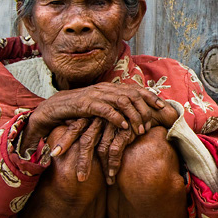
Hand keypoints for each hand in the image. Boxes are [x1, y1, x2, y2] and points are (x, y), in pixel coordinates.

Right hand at [22, 82, 175, 153]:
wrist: (54, 109)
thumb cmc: (79, 111)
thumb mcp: (101, 108)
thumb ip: (116, 108)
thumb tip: (134, 115)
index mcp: (111, 88)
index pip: (136, 89)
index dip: (151, 97)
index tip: (164, 108)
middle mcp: (105, 89)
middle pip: (133, 94)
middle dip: (146, 108)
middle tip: (153, 122)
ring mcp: (96, 95)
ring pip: (122, 101)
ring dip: (134, 116)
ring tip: (140, 129)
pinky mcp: (85, 104)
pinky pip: (105, 110)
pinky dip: (116, 118)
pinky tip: (124, 127)